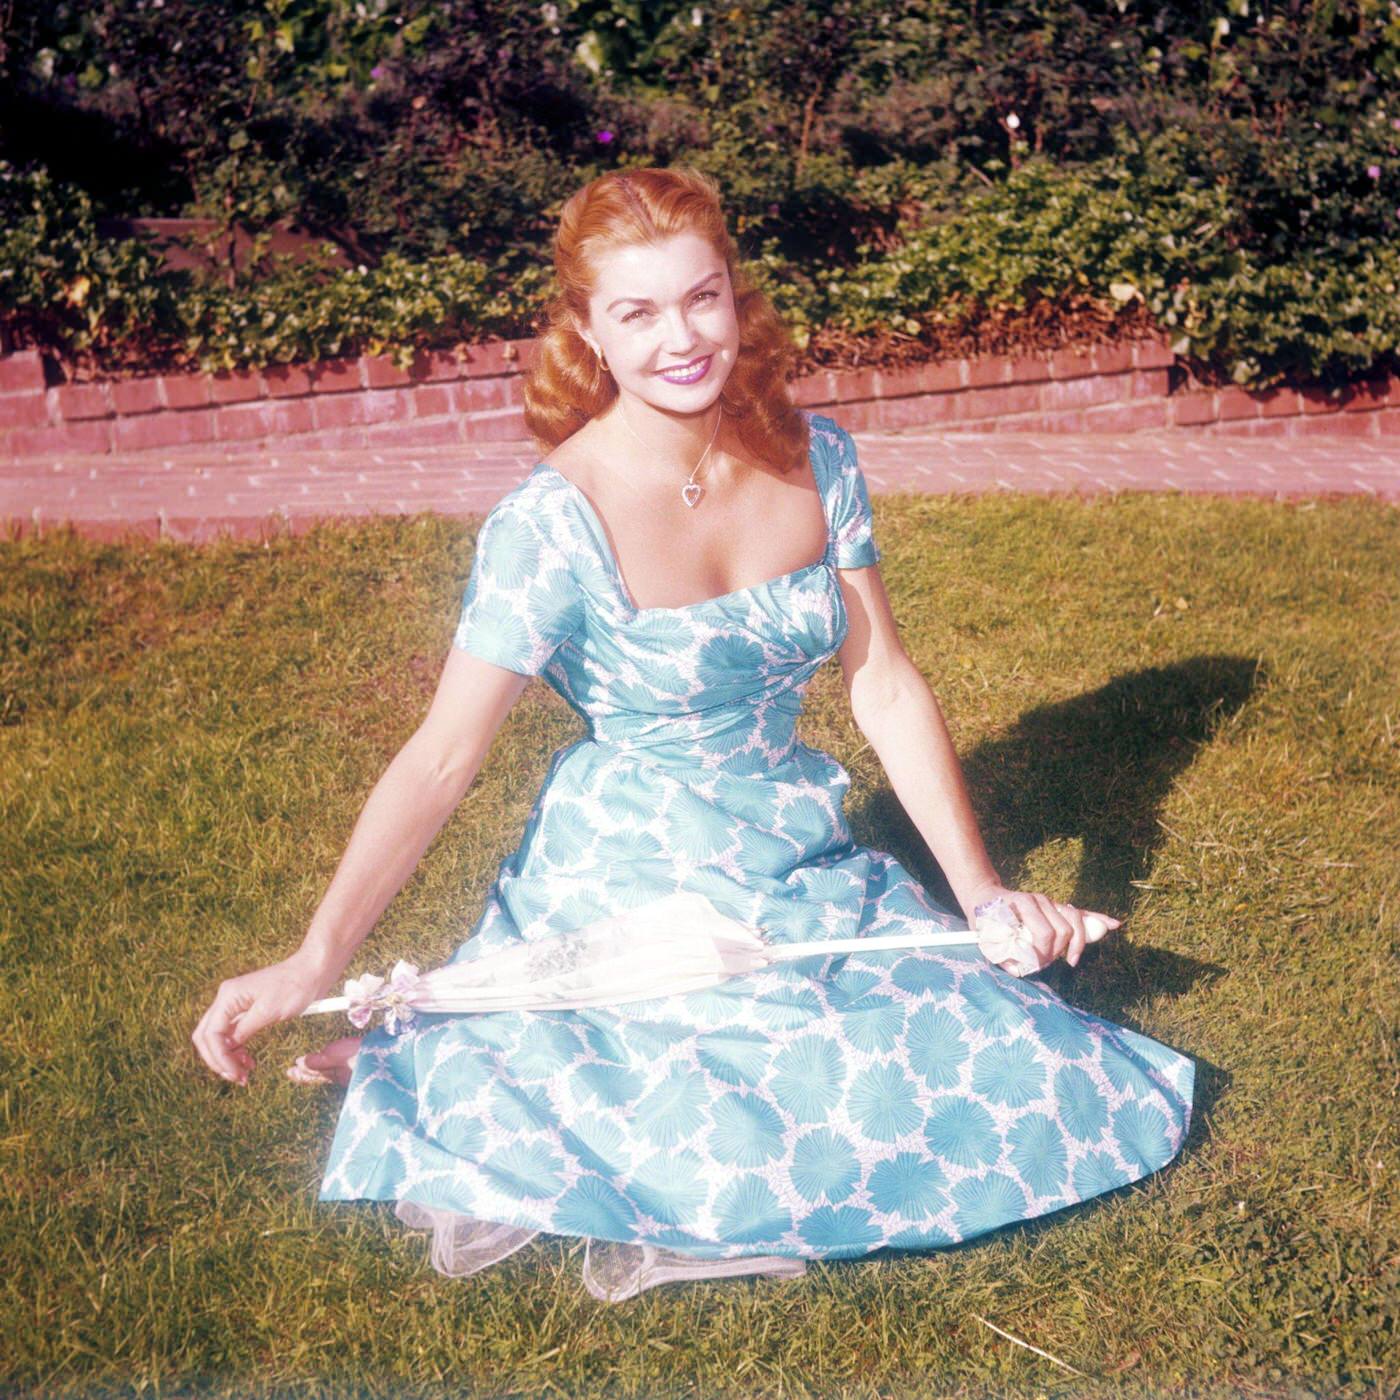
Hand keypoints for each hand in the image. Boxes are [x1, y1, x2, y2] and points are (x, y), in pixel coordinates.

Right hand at [192, 951, 333, 1086]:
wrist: (313, 971)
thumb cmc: (295, 986)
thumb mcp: (269, 1011)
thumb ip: (245, 1029)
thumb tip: (226, 1047)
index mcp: (228, 996)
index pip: (210, 1033)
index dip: (219, 1057)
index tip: (235, 1074)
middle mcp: (226, 999)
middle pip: (207, 1036)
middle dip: (218, 1060)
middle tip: (236, 1077)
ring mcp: (235, 1005)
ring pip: (218, 1038)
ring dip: (226, 1058)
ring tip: (243, 1073)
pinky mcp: (246, 1011)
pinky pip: (232, 1034)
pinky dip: (236, 1050)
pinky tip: (247, 1061)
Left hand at [964, 883, 1119, 970]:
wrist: (984, 896)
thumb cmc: (985, 918)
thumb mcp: (986, 935)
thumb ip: (1002, 953)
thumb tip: (1020, 970)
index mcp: (1023, 904)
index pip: (1045, 933)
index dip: (1044, 954)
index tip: (1037, 965)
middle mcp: (1039, 900)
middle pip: (1064, 928)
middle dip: (1059, 951)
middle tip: (1048, 963)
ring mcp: (1050, 902)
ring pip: (1075, 920)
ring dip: (1077, 943)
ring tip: (1072, 960)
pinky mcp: (1056, 906)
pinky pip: (1080, 911)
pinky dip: (1098, 917)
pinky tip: (1114, 924)